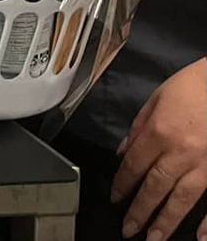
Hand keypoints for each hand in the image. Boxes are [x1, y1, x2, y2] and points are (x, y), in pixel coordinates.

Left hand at [115, 60, 206, 240]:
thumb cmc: (193, 87)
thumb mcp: (157, 98)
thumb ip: (139, 127)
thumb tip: (122, 152)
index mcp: (159, 132)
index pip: (134, 165)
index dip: (122, 184)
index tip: (115, 199)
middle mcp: (180, 152)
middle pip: (155, 186)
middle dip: (140, 210)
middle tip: (129, 230)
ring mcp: (206, 164)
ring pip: (182, 198)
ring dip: (166, 221)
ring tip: (154, 239)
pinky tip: (201, 237)